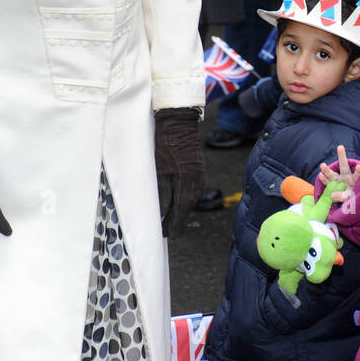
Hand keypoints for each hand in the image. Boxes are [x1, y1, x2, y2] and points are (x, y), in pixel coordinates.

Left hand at [154, 107, 204, 237]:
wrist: (179, 123)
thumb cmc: (166, 145)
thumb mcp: (160, 171)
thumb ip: (163, 194)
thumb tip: (162, 214)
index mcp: (187, 185)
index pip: (180, 213)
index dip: (173, 226)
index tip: (166, 236)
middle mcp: (196, 184)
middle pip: (186, 209)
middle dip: (175, 221)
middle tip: (164, 231)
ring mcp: (199, 178)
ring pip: (189, 201)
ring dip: (180, 211)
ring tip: (168, 220)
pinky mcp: (197, 172)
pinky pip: (191, 192)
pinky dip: (184, 201)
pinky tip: (177, 203)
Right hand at [318, 144, 359, 204]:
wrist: (346, 199)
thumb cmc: (352, 196)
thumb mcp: (351, 198)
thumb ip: (344, 197)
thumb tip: (332, 195)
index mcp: (354, 180)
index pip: (357, 175)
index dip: (358, 171)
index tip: (359, 167)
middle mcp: (345, 177)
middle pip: (343, 166)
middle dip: (342, 157)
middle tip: (340, 147)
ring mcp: (337, 180)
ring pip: (332, 174)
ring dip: (327, 170)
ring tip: (322, 165)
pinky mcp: (331, 185)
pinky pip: (327, 182)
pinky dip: (324, 180)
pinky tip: (321, 175)